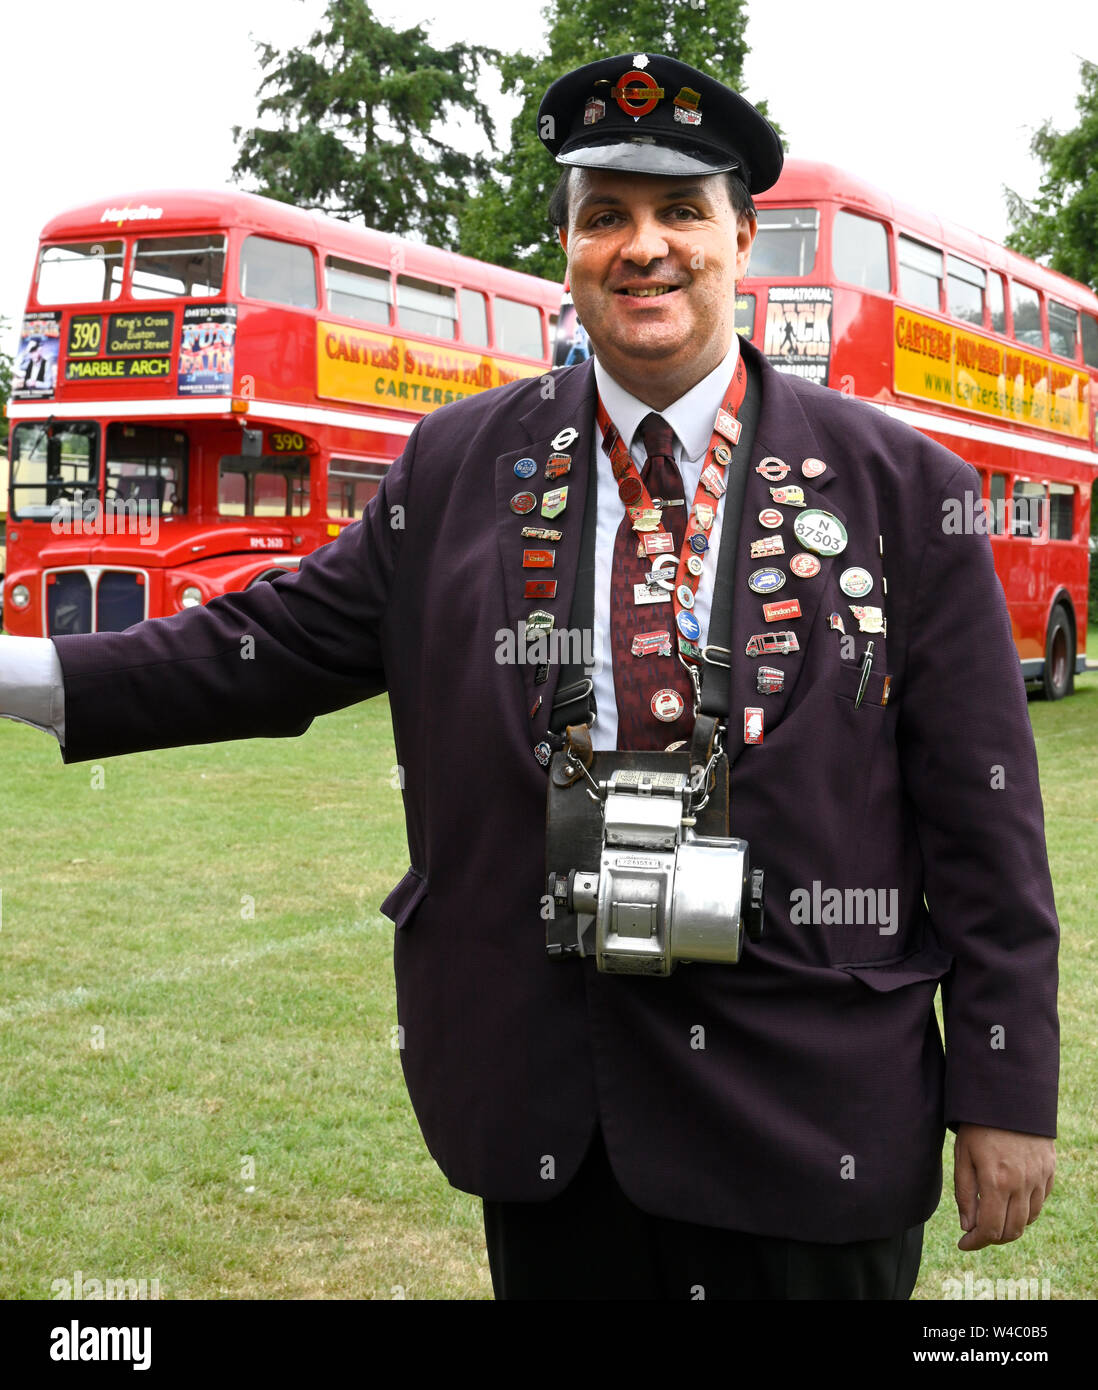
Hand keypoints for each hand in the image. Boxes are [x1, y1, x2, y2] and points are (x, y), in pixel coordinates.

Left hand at [954, 1124, 1054, 1250]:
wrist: (1009, 1095)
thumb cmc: (978, 1124)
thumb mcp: (963, 1155)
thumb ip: (965, 1193)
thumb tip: (967, 1226)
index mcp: (997, 1181)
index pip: (990, 1230)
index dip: (975, 1243)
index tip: (963, 1244)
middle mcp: (1022, 1184)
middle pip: (1012, 1231)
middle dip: (992, 1238)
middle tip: (976, 1233)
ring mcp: (1039, 1178)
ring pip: (1028, 1219)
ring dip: (1010, 1225)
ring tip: (992, 1217)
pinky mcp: (1049, 1170)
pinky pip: (1040, 1202)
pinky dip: (1025, 1210)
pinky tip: (1010, 1202)